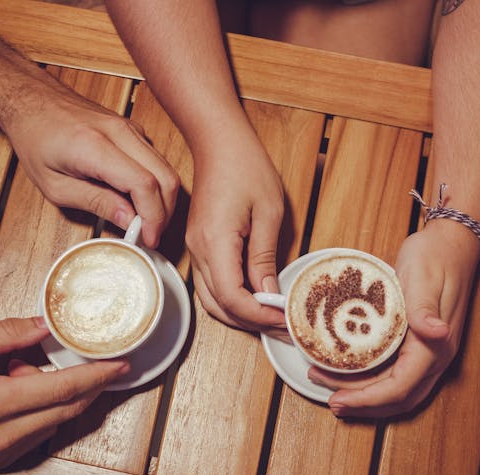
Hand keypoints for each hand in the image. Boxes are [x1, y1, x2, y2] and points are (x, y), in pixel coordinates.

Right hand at [0, 317, 128, 473]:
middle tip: (106, 363)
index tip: (122, 363)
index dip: (98, 375)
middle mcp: (5, 435)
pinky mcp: (2, 461)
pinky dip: (43, 409)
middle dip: (93, 385)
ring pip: (57, 422)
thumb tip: (44, 325)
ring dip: (60, 395)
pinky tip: (17, 390)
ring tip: (21, 371)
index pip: (63, 389)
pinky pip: (39, 432)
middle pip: (70, 410)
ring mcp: (5, 453)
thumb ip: (6, 333)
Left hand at [3, 79, 179, 247]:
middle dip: (164, 213)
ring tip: (143, 222)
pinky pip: (156, 161)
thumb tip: (128, 219)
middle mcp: (120, 132)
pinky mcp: (132, 129)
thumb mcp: (55, 185)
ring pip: (166, 169)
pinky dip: (155, 184)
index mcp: (96, 146)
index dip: (152, 217)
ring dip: (162, 200)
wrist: (32, 99)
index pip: (144, 184)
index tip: (148, 238)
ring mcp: (130, 128)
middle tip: (150, 235)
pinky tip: (137, 201)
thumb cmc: (35, 138)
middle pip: (166, 177)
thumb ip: (95, 202)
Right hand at [186, 134, 286, 329]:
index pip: (232, 298)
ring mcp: (195, 249)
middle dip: (251, 323)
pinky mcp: (199, 246)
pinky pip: (211, 284)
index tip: (284, 317)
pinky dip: (231, 300)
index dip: (259, 315)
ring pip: (212, 300)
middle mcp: (197, 250)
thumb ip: (265, 258)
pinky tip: (255, 299)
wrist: (219, 142)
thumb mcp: (268, 212)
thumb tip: (269, 294)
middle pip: (218, 306)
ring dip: (240, 315)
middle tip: (284, 326)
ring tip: (272, 317)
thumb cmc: (245, 167)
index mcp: (215, 242)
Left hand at [307, 220, 479, 416]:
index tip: (338, 400)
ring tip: (331, 388)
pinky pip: (396, 374)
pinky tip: (351, 374)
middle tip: (329, 400)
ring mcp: (430, 352)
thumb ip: (425, 309)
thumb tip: (436, 334)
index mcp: (436, 345)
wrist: (451, 243)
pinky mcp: (421, 344)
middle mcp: (436, 356)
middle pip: (398, 397)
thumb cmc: (435, 257)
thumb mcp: (423, 278)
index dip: (368, 399)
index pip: (400, 387)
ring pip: (398, 390)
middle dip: (362, 403)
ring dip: (366, 395)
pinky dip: (373, 382)